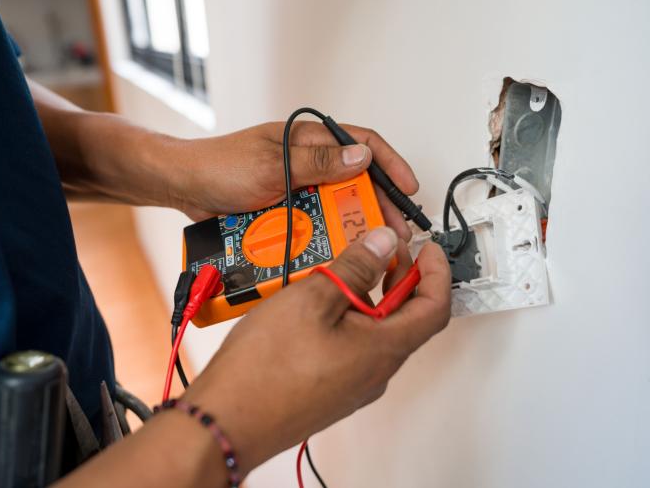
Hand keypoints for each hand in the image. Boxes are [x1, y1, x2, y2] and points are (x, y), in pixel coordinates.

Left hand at [162, 121, 419, 239]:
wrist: (184, 188)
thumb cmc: (221, 166)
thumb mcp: (273, 164)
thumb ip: (318, 162)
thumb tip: (362, 158)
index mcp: (308, 140)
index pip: (361, 143)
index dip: (390, 163)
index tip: (408, 187)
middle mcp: (307, 162)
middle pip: (355, 179)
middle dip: (378, 202)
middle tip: (395, 229)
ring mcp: (297, 186)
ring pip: (336, 204)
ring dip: (353, 222)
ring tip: (370, 245)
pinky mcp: (286, 209)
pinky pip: (314, 222)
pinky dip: (326, 234)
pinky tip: (337, 250)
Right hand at [182, 227, 450, 473]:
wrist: (228, 421)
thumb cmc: (266, 368)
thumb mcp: (314, 300)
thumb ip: (355, 268)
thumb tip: (383, 244)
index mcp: (383, 348)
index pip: (435, 307)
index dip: (437, 273)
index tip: (429, 249)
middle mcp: (375, 371)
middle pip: (405, 319)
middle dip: (399, 279)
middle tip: (381, 250)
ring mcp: (353, 383)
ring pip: (375, 332)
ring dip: (368, 297)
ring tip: (340, 271)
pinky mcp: (330, 388)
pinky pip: (352, 347)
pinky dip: (347, 318)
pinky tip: (316, 304)